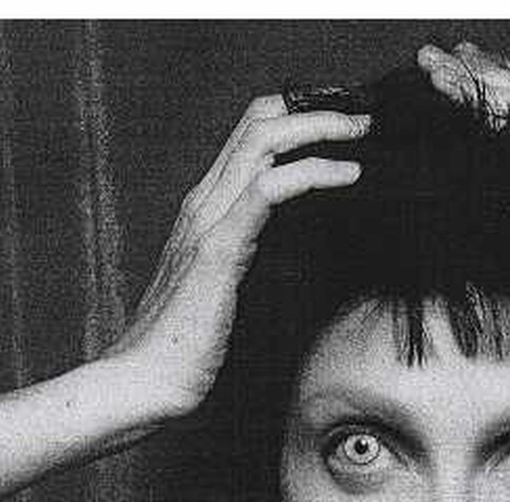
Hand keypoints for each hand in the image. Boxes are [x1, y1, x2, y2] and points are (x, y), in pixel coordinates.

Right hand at [105, 98, 368, 420]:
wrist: (144, 382)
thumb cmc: (183, 351)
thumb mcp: (228, 297)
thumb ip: (251, 268)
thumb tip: (296, 264)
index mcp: (204, 212)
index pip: (248, 139)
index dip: (296, 120)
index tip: (343, 130)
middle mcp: (202, 205)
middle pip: (257, 123)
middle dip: (317, 110)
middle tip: (365, 118)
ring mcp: (206, 222)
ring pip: (262, 140)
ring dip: (320, 126)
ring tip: (362, 131)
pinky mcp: (218, 249)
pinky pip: (268, 188)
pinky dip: (313, 171)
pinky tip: (346, 173)